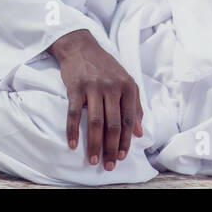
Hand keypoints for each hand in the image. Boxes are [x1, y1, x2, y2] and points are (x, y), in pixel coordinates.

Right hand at [50, 29, 141, 170]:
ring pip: (95, 122)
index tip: (122, 157)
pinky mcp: (75, 87)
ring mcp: (93, 87)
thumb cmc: (105, 67)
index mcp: (127, 87)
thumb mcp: (126, 82)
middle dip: (112, 147)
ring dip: (94, 144)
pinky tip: (73, 145)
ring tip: (93, 159)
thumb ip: (135, 106)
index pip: (128, 119)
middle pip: (113, 124)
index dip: (126, 140)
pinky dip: (72, 131)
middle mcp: (112, 87)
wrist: (82, 47)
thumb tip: (139, 133)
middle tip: (109, 165)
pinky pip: (73, 113)